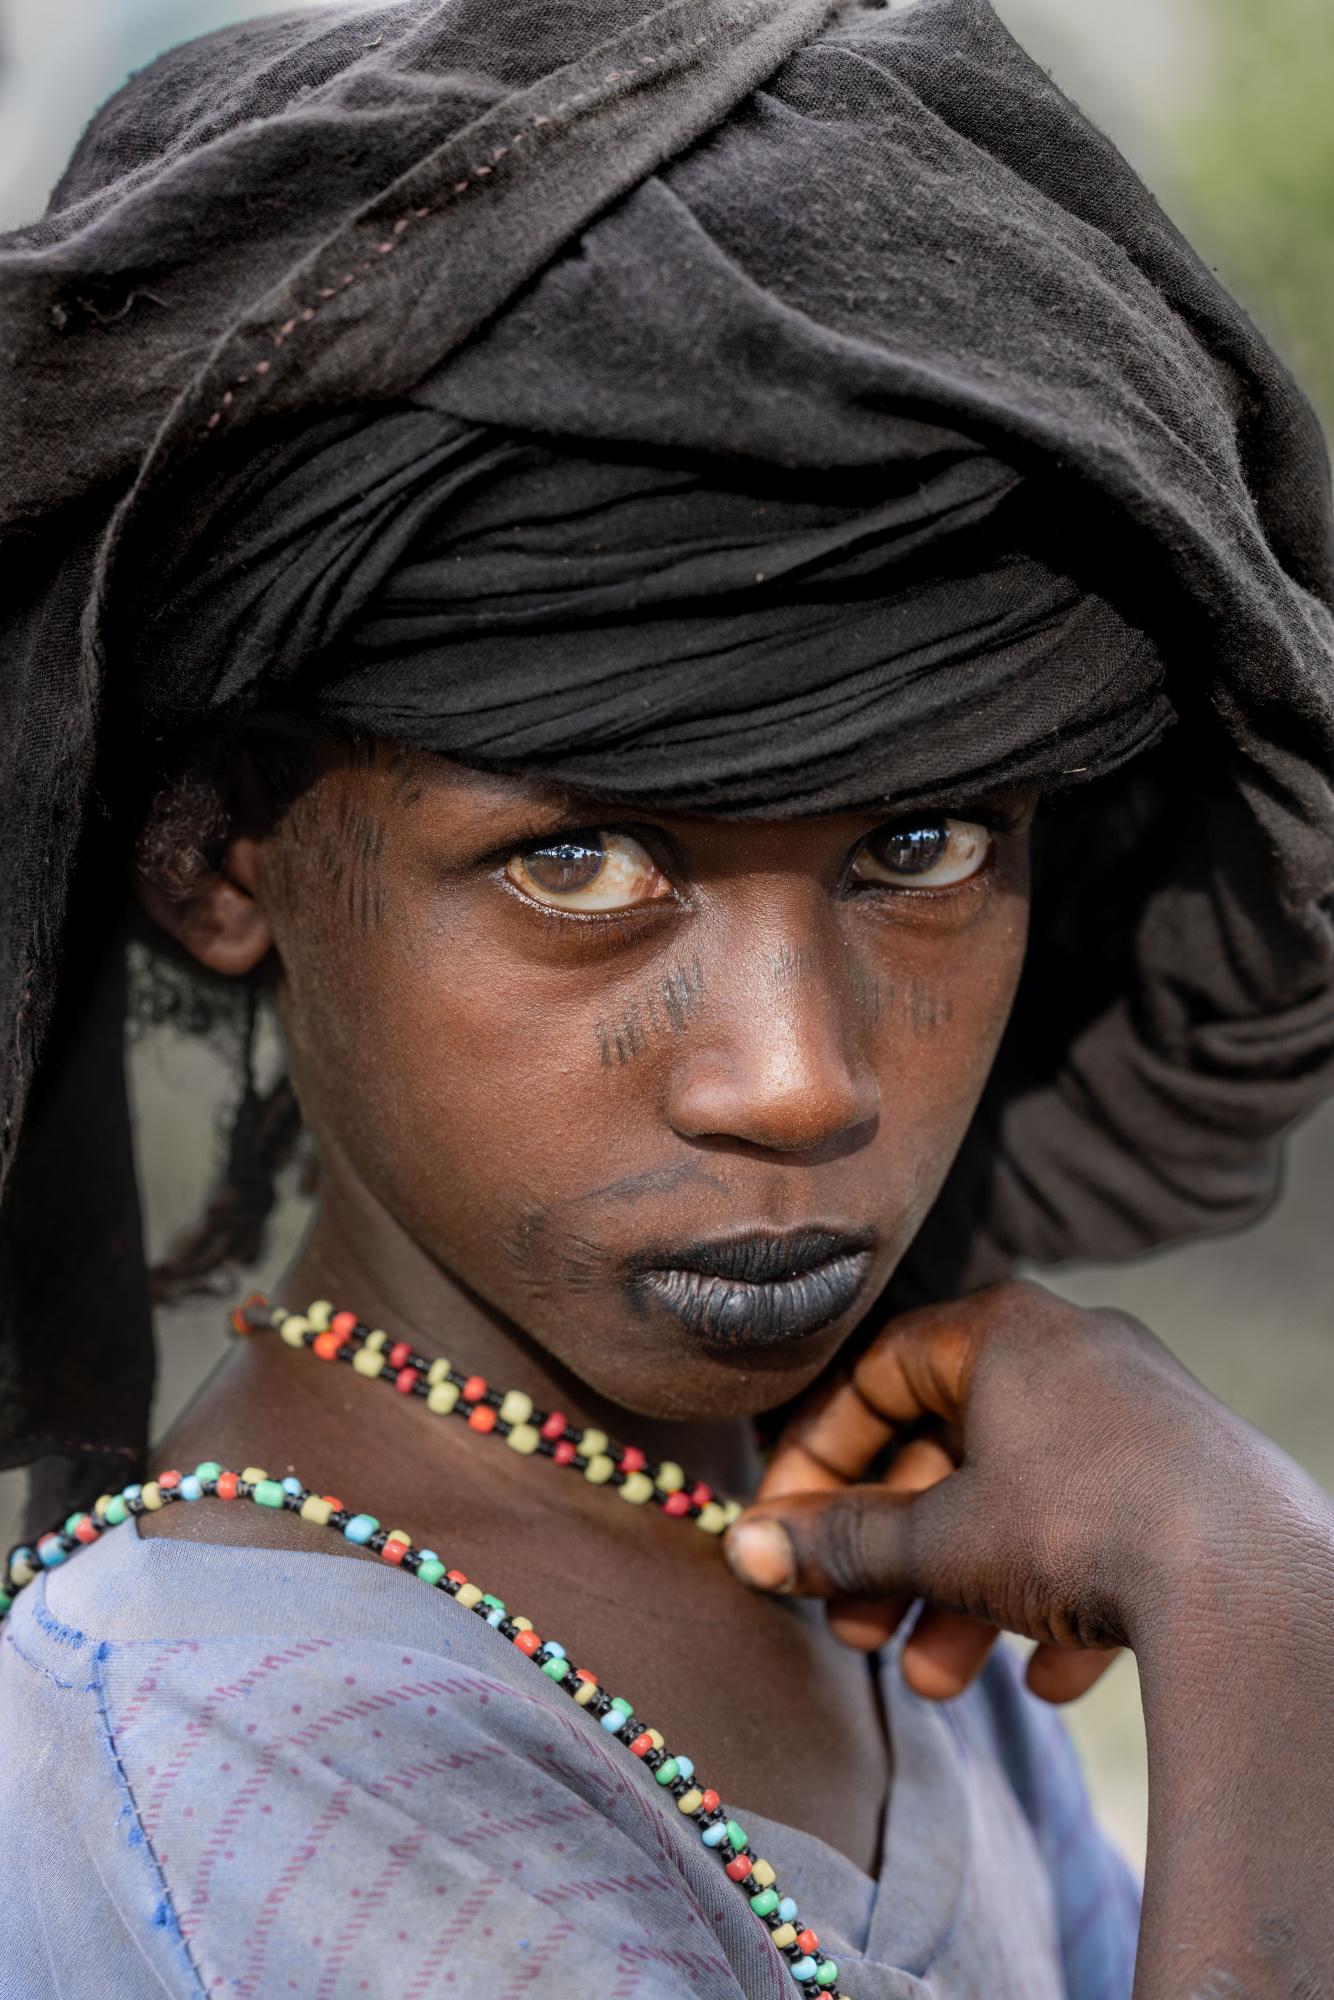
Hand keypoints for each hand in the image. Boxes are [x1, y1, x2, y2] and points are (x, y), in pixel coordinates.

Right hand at [726, 1282, 1333, 1992]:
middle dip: (891, 1555)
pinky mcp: (1189, 1482)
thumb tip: (744, 1550)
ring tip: (934, 1681)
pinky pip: (1098, 1532)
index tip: (784, 1534)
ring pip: (1018, 1502)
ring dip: (961, 1595)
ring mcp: (1138, 1416)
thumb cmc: (1081, 1528)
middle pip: (945, 1451)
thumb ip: (838, 1544)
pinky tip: (1045, 1679)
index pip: (875, 1376)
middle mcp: (1071, 1354)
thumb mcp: (939, 1541)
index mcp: (1002, 1331)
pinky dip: (1056, 1599)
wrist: (1254, 1589)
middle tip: (851, 1630)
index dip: (816, 1460)